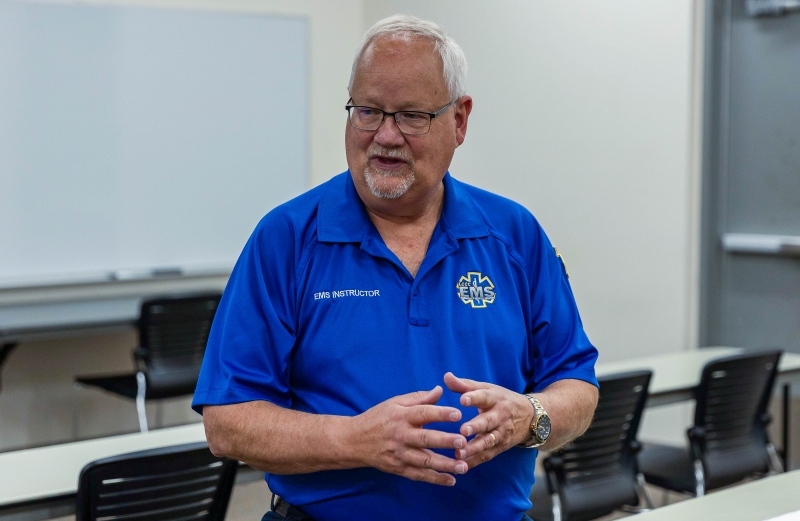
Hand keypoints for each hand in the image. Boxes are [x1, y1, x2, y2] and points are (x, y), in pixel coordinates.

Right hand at [350, 385, 468, 485]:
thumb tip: (440, 390)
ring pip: (424, 461)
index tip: (458, 413)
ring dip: (445, 465)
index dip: (440, 413)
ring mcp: (399, 454)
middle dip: (444, 441)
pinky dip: (435, 479)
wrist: (354, 441)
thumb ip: (419, 398)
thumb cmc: (377, 418)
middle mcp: (401, 436)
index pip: (423, 413)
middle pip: (425, 439)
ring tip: (463, 466)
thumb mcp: (394, 403)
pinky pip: (419, 475)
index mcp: (401, 416)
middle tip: (463, 441)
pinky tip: (451, 480)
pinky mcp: (399, 468)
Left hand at [444, 372, 532, 468]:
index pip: (484, 397)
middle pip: (488, 421)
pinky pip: (487, 455)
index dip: (474, 398)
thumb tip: (446, 376)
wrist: (530, 417)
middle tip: (463, 430)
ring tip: (458, 453)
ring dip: (474, 448)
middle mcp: (500, 416)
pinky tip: (461, 466)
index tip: (462, 399)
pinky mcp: (501, 447)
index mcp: (495, 399)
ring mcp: (502, 433)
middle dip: (476, 426)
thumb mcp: (486, 389)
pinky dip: (475, 461)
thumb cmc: (500, 400)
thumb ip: (464, 385)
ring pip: (488, 441)